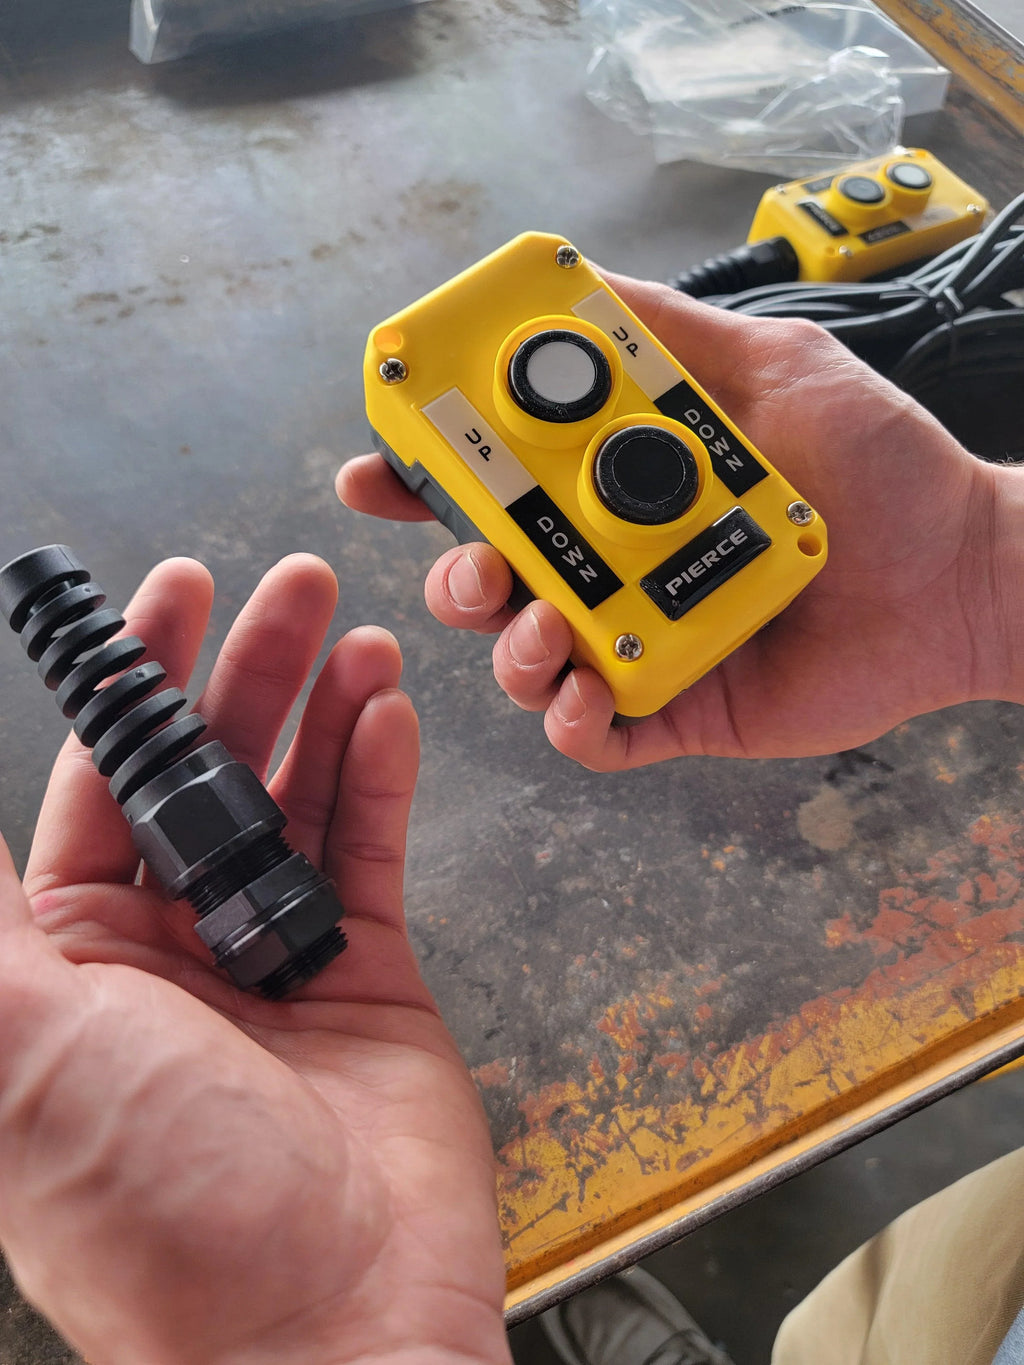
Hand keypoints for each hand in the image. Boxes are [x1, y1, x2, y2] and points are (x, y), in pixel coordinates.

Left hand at [0, 555, 509, 1364]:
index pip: (98, 784)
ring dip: (320, 709)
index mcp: (75, 961)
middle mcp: (170, 949)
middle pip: (207, 772)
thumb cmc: (161, 1210)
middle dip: (243, 674)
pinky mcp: (364, 973)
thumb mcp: (26, 1048)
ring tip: (348, 633)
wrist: (328, 1325)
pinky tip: (386, 715)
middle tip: (283, 587)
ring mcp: (272, 955)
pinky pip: (370, 850)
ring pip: (296, 798)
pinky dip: (381, 777)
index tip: (167, 599)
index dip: (133, 684)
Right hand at [339, 273, 1023, 769]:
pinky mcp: (671, 706)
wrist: (955, 572)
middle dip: (453, 576)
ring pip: (523, 659)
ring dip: (510, 649)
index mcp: (615, 484)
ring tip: (551, 628)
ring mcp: (636, 637)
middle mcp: (611, 562)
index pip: (498, 480)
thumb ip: (670, 334)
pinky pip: (591, 734)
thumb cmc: (876, 472)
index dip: (427, 477)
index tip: (382, 468)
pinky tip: (586, 692)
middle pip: (487, 576)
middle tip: (480, 564)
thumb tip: (575, 290)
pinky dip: (570, 723)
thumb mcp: (773, 366)